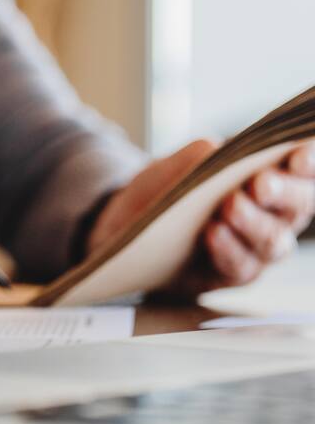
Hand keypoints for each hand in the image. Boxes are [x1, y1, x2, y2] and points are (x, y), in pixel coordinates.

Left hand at [89, 140, 314, 295]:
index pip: (303, 168)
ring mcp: (258, 247)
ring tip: (231, 206)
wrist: (127, 227)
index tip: (299, 157)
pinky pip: (241, 265)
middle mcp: (275, 213)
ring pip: (273, 240)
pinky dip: (228, 248)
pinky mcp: (235, 274)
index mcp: (272, 176)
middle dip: (284, 193)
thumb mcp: (173, 165)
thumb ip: (198, 155)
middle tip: (262, 184)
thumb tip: (216, 150)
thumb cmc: (162, 189)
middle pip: (299, 205)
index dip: (309, 161)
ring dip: (254, 222)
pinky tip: (214, 233)